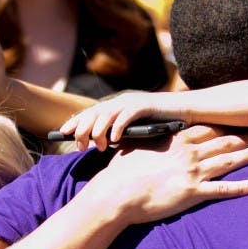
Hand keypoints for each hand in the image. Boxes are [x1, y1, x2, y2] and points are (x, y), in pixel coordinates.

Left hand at [59, 91, 188, 150]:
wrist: (185, 111)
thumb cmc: (160, 123)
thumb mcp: (135, 129)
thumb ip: (119, 133)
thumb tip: (102, 145)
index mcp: (116, 106)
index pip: (90, 113)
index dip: (75, 122)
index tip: (62, 133)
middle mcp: (120, 102)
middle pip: (93, 114)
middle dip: (82, 129)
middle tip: (80, 146)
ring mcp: (131, 102)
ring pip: (106, 115)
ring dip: (99, 131)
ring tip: (98, 145)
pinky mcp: (144, 106)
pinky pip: (126, 116)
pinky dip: (118, 127)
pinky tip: (115, 140)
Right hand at [89, 125, 247, 224]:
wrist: (116, 194)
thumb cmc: (121, 171)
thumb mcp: (137, 146)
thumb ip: (153, 139)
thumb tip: (153, 133)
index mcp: (175, 140)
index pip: (208, 128)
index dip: (226, 123)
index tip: (239, 119)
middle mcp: (189, 153)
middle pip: (224, 141)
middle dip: (244, 136)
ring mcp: (193, 173)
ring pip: (228, 161)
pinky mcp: (193, 193)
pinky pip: (224, 190)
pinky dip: (242, 188)